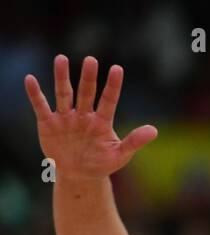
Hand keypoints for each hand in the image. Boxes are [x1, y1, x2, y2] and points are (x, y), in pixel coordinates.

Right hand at [24, 54, 156, 180]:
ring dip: (62, 77)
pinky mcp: (49, 123)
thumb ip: (134, 142)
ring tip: (62, 59)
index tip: (118, 69)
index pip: (109, 100)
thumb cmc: (102, 163)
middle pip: (86, 92)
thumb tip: (154, 131)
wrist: (80, 175)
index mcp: (102, 121)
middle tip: (91, 60)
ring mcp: (66, 118)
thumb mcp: (120, 155)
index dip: (113, 85)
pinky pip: (41, 106)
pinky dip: (36, 94)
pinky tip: (31, 79)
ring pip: (64, 94)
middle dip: (89, 77)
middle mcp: (84, 115)